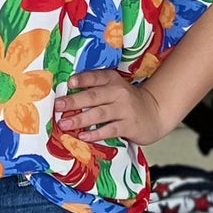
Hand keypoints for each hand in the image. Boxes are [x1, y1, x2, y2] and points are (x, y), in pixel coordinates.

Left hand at [55, 68, 172, 150]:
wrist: (154, 113)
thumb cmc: (126, 102)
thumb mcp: (113, 88)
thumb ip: (94, 89)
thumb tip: (65, 95)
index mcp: (112, 80)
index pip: (95, 77)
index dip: (82, 79)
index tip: (68, 83)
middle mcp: (118, 92)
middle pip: (94, 96)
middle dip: (74, 101)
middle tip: (58, 106)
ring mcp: (124, 109)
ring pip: (99, 114)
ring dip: (80, 119)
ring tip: (64, 124)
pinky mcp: (129, 125)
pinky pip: (110, 130)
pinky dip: (96, 133)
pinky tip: (83, 136)